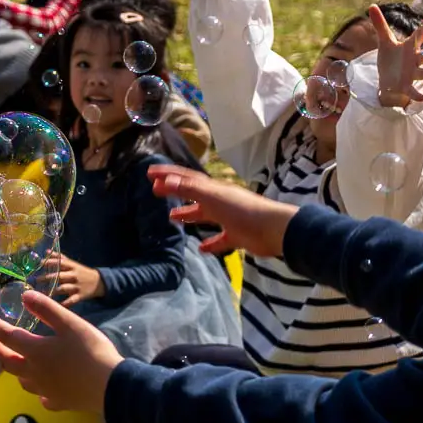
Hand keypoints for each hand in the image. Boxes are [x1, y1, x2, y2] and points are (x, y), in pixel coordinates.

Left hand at [0, 290, 122, 414]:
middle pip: (8, 363)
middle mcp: (35, 373)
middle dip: (0, 351)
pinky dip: (39, 391)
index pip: (7, 337)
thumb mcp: (69, 324)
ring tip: (20, 361)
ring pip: (23, 381)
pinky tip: (44, 389)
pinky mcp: (59, 403)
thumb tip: (24, 296)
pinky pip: (43, 397)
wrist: (111, 387)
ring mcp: (46, 391)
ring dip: (17, 370)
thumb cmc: (90, 351)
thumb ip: (46, 309)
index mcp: (35, 352)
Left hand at [44, 251, 103, 304]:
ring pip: (63, 288)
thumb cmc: (81, 272)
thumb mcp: (72, 263)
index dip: (50, 262)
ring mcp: (77, 286)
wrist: (98, 282)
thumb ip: (59, 258)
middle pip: (59, 276)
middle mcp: (74, 275)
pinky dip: (64, 304)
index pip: (60, 263)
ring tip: (42, 294)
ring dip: (53, 291)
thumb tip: (47, 251)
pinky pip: (71, 300)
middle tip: (36, 279)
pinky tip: (55, 306)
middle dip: (47, 278)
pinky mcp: (80, 296)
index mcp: (72, 266)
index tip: (40, 264)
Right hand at [147, 164, 297, 257]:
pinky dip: (210, 243)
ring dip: (188, 215)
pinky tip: (201, 248)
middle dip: (175, 192)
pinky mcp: (237, 236)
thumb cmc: (241, 210)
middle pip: (194, 194)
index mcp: (213, 189)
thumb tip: (166, 181)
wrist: (272, 229)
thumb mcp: (211, 198)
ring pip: (205, 215)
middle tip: (156, 193)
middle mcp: (220, 200)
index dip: (168, 174)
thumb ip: (189, 190)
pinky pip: (220, 239)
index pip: (186, 178)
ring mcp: (229, 218)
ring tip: (172, 219)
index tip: (149, 173)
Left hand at [369, 4, 422, 106]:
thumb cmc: (390, 59)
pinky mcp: (406, 86)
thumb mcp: (385, 41)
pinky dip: (416, 95)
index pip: (419, 34)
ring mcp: (412, 73)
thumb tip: (371, 6)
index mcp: (409, 48)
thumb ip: (380, 24)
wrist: (387, 80)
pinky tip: (421, 98)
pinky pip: (412, 91)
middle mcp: (414, 60)